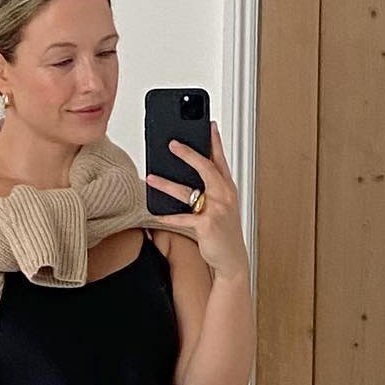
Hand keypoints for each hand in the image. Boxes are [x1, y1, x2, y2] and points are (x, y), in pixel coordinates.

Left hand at [145, 119, 249, 278]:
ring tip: (151, 177)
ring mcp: (216, 210)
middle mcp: (224, 196)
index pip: (221, 160)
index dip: (215, 141)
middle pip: (206, 168)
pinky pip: (183, 217)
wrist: (232, 259)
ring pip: (188, 192)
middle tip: (172, 144)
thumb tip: (189, 177)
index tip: (208, 125)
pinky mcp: (206, 225)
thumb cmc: (225, 232)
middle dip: (188, 154)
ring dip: (167, 184)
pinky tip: (157, 213)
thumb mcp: (223, 207)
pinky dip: (169, 216)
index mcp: (228, 189)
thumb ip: (211, 190)